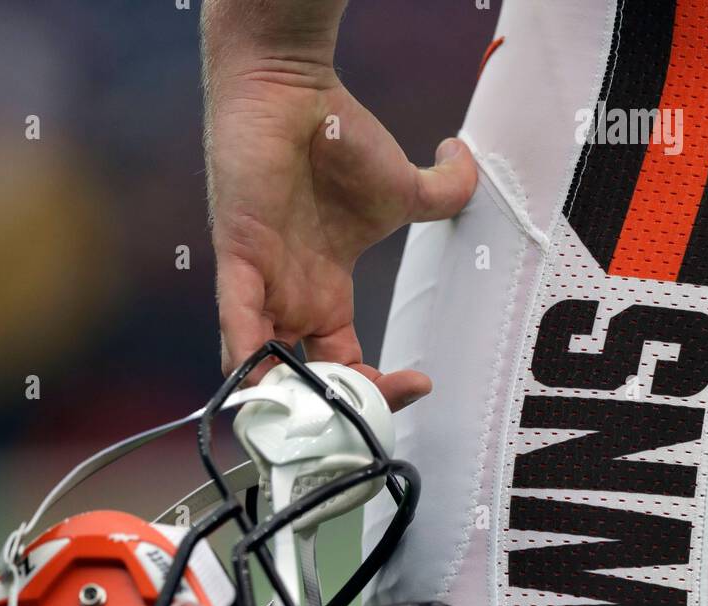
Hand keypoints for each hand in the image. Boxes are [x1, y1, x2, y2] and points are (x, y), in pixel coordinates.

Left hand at [205, 63, 476, 409]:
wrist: (291, 89)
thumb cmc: (336, 135)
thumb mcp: (403, 187)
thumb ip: (442, 192)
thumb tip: (470, 167)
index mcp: (325, 297)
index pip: (346, 369)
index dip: (377, 390)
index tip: (419, 383)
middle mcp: (291, 302)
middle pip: (306, 383)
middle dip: (339, 408)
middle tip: (375, 408)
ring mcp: (263, 287)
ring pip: (263, 370)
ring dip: (291, 401)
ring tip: (325, 414)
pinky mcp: (239, 262)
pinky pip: (236, 324)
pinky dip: (248, 361)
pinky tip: (268, 385)